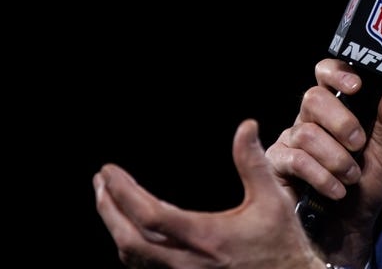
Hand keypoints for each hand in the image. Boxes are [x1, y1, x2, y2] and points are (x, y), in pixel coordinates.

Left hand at [93, 119, 321, 268]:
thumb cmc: (281, 241)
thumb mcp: (272, 198)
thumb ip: (254, 162)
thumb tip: (246, 126)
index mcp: (206, 237)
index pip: (151, 216)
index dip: (123, 193)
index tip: (109, 171)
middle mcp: (187, 261)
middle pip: (130, 240)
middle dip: (108, 209)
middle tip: (100, 182)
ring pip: (132, 256)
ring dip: (114, 227)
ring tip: (107, 200)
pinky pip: (144, 265)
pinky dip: (129, 244)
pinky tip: (130, 226)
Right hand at [266, 58, 381, 261]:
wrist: (348, 229)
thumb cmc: (364, 189)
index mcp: (334, 109)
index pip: (326, 75)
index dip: (337, 74)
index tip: (356, 86)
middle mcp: (308, 120)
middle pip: (312, 98)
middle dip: (341, 121)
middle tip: (358, 144)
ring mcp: (289, 141)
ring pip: (306, 132)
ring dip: (336, 158)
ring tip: (351, 177)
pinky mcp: (276, 165)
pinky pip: (295, 160)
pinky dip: (321, 176)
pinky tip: (336, 190)